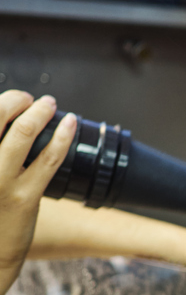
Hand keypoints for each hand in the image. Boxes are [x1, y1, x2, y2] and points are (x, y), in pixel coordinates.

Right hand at [0, 90, 76, 294]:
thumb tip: (8, 124)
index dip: (0, 102)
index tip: (11, 100)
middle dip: (15, 99)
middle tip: (28, 98)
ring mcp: (0, 181)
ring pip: (24, 132)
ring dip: (39, 111)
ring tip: (48, 104)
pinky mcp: (26, 196)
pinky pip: (49, 158)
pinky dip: (62, 136)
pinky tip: (70, 123)